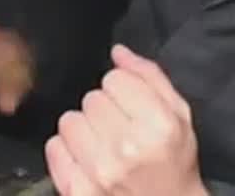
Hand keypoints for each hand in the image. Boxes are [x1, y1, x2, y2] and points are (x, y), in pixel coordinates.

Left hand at [45, 45, 205, 195]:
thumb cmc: (174, 162)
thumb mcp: (180, 116)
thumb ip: (151, 78)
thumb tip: (118, 52)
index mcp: (158, 126)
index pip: (115, 79)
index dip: (123, 89)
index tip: (130, 104)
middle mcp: (127, 148)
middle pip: (91, 98)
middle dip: (104, 108)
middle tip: (119, 127)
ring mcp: (99, 171)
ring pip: (69, 120)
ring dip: (83, 128)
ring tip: (102, 143)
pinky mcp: (78, 189)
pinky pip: (54, 147)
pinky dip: (67, 150)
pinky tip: (86, 158)